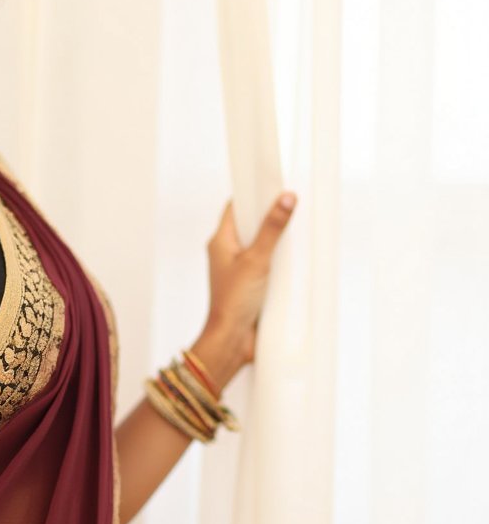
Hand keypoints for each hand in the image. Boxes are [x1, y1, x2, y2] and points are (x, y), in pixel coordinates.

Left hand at [200, 191, 297, 379]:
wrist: (231, 341)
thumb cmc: (234, 300)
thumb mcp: (257, 259)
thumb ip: (272, 229)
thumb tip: (286, 197)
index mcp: (221, 241)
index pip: (235, 207)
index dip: (253, 193)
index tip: (274, 182)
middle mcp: (228, 252)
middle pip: (251, 225)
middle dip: (271, 215)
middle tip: (295, 201)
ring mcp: (241, 269)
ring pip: (262, 245)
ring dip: (279, 238)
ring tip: (303, 224)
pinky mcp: (253, 284)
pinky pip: (269, 264)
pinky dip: (282, 259)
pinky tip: (300, 255)